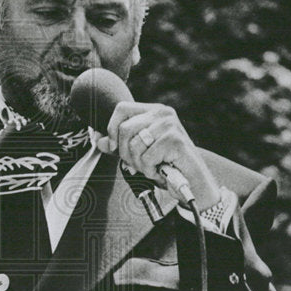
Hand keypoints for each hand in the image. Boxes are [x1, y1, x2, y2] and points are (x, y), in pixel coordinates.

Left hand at [95, 102, 221, 209]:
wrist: (192, 182)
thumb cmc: (165, 166)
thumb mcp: (137, 152)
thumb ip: (119, 144)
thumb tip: (98, 139)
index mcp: (153, 111)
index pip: (121, 108)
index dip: (112, 129)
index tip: (116, 147)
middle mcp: (162, 113)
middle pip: (124, 129)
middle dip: (125, 153)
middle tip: (138, 164)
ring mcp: (170, 125)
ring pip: (134, 145)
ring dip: (139, 164)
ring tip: (152, 167)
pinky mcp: (174, 140)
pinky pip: (146, 157)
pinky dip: (150, 170)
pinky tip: (161, 170)